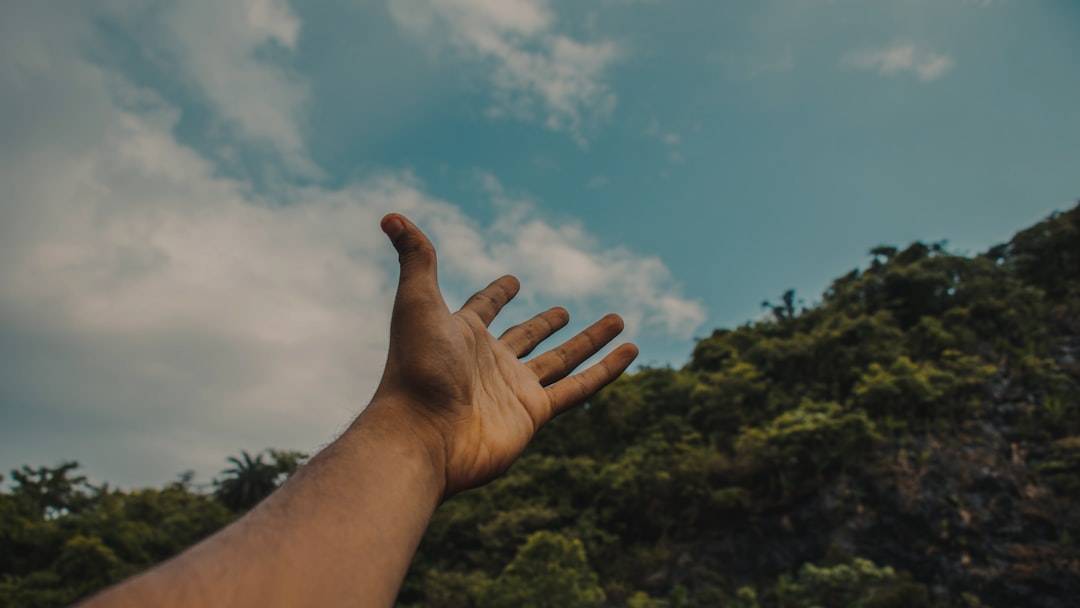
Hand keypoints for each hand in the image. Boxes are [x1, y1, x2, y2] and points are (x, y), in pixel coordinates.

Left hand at [366, 214, 637, 497]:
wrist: (422, 434)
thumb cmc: (415, 368)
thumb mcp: (417, 302)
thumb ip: (416, 258)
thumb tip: (391, 216)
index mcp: (461, 335)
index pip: (483, 309)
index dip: (496, 295)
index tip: (512, 282)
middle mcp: (489, 362)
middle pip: (526, 338)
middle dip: (545, 324)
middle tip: (564, 311)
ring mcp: (513, 389)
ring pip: (561, 360)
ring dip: (589, 341)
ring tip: (619, 320)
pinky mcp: (535, 413)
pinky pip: (579, 387)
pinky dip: (607, 370)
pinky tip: (631, 350)